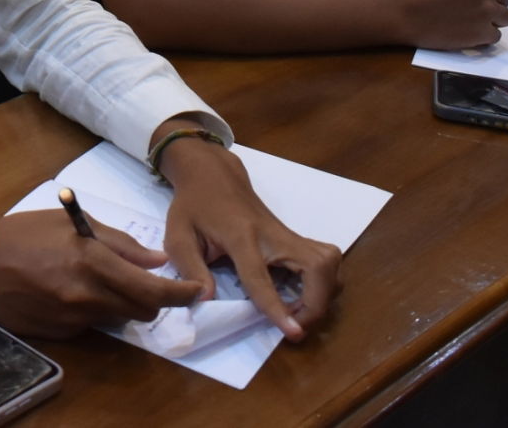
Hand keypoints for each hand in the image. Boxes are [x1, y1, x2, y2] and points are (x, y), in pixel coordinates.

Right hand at [0, 208, 203, 337]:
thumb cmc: (23, 234)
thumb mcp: (71, 224)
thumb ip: (118, 243)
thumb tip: (157, 259)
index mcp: (93, 262)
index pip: (152, 289)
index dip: (181, 294)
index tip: (196, 292)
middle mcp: (87, 296)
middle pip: (142, 311)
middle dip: (152, 300)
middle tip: (146, 282)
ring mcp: (73, 319)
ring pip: (119, 318)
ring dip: (121, 303)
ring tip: (98, 280)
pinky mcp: (61, 334)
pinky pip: (92, 325)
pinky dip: (94, 310)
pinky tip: (70, 291)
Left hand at [157, 136, 341, 339]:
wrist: (213, 174)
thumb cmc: (193, 205)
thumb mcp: (178, 236)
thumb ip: (191, 269)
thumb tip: (207, 300)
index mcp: (240, 236)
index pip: (261, 276)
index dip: (277, 306)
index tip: (294, 333)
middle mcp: (272, 234)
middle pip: (316, 267)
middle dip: (316, 304)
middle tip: (295, 325)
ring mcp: (287, 233)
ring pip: (329, 263)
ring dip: (323, 294)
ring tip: (298, 311)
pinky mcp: (294, 237)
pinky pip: (325, 261)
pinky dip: (323, 282)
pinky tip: (301, 294)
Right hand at [393, 0, 507, 47]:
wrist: (405, 12)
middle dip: (492, 0)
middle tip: (473, 6)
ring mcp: (487, 12)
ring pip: (506, 16)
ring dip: (493, 18)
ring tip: (475, 20)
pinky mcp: (483, 33)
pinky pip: (496, 35)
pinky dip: (485, 34)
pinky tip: (470, 32)